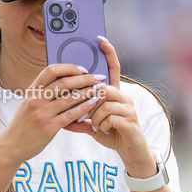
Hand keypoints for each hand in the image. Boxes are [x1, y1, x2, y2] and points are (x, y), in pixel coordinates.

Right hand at [0, 63, 104, 164]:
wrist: (12, 146)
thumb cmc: (24, 124)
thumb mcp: (28, 104)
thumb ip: (43, 93)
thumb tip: (65, 81)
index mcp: (31, 91)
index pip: (50, 71)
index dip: (69, 67)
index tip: (83, 68)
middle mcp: (36, 100)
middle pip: (64, 83)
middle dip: (84, 78)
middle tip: (98, 77)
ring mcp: (42, 114)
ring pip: (70, 98)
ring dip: (88, 92)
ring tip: (100, 90)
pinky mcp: (49, 128)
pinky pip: (70, 115)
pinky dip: (84, 108)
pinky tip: (93, 104)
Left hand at [64, 37, 155, 174]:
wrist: (132, 153)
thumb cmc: (112, 134)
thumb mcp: (93, 124)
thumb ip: (79, 116)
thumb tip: (59, 111)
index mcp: (115, 94)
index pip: (113, 68)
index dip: (108, 53)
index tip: (100, 39)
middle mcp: (124, 97)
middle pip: (102, 87)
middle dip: (89, 101)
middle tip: (85, 115)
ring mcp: (129, 108)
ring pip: (103, 102)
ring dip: (94, 116)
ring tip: (96, 126)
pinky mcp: (130, 121)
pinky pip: (109, 117)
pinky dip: (101, 125)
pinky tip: (103, 131)